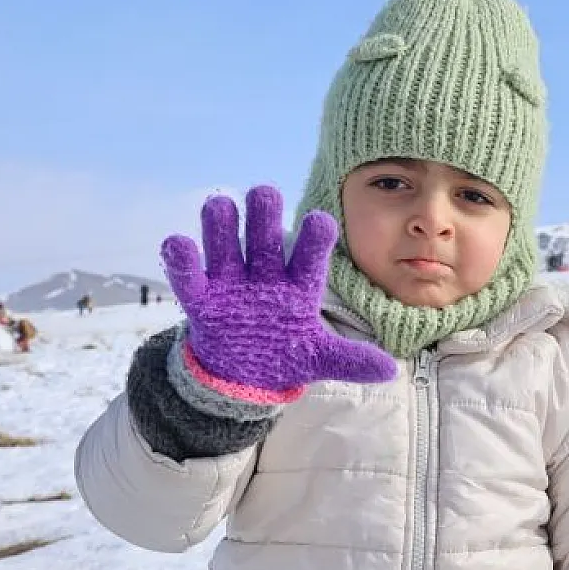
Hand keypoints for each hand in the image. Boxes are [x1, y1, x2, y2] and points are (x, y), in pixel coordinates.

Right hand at [161, 186, 396, 392]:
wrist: (244, 375)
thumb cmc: (286, 353)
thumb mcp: (320, 358)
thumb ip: (351, 359)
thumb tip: (390, 370)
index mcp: (298, 284)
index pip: (310, 255)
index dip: (315, 238)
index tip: (320, 220)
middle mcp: (265, 274)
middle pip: (265, 237)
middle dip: (264, 215)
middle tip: (264, 194)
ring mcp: (231, 282)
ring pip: (225, 243)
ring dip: (221, 225)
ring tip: (221, 206)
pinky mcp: (201, 299)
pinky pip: (188, 276)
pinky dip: (181, 260)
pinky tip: (178, 243)